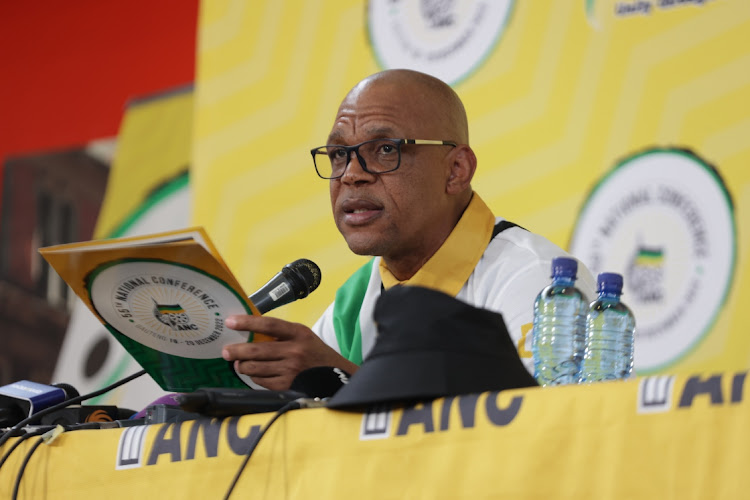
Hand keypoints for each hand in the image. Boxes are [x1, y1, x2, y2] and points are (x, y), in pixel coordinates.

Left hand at [221, 315, 358, 390]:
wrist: (337, 376)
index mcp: (298, 333)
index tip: (230, 321)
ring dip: (241, 366)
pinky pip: (261, 381)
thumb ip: (281, 334)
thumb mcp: (303, 336)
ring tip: (238, 363)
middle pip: (256, 350)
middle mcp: (295, 351)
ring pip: (255, 368)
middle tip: (226, 351)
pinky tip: (253, 374)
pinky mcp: (287, 386)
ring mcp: (290, 370)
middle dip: (236, 350)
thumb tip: (249, 332)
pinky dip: (254, 377)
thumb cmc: (315, 353)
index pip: (268, 325)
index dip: (247, 322)